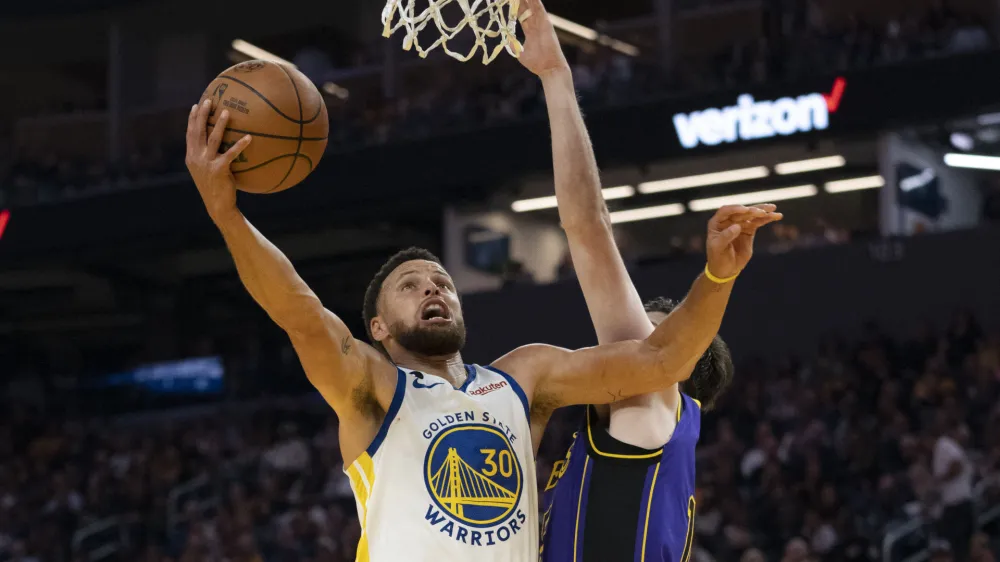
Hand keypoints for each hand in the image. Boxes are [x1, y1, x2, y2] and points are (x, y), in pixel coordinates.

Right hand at [185, 99, 251, 222]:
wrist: (217, 206)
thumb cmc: (215, 187)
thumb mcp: (206, 171)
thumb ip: (207, 157)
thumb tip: (219, 143)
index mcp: (191, 157)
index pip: (190, 134)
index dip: (192, 119)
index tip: (196, 105)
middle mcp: (196, 158)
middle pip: (198, 132)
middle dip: (203, 115)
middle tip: (209, 100)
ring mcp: (206, 164)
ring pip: (213, 139)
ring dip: (219, 124)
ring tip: (227, 112)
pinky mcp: (219, 170)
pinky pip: (231, 154)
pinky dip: (240, 145)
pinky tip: (249, 137)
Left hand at [515, 0, 569, 77]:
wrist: (548, 68)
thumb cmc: (537, 63)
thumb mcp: (520, 53)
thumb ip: (513, 46)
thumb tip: (506, 41)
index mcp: (530, 31)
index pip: (521, 15)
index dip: (515, 8)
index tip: (508, 1)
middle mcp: (536, 25)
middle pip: (526, 8)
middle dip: (519, 1)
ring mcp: (541, 23)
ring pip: (533, 6)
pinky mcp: (546, 23)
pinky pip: (540, 9)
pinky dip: (535, 1)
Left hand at [705, 204, 782, 279]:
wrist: (725, 269)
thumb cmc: (717, 258)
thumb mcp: (718, 248)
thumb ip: (726, 236)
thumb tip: (737, 226)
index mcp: (717, 222)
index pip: (726, 211)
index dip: (735, 209)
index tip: (745, 210)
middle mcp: (728, 221)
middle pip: (741, 212)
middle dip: (752, 210)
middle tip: (762, 211)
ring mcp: (740, 224)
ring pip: (752, 215)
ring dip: (763, 212)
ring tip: (773, 209)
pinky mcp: (749, 230)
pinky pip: (758, 222)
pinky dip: (767, 219)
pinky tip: (776, 216)